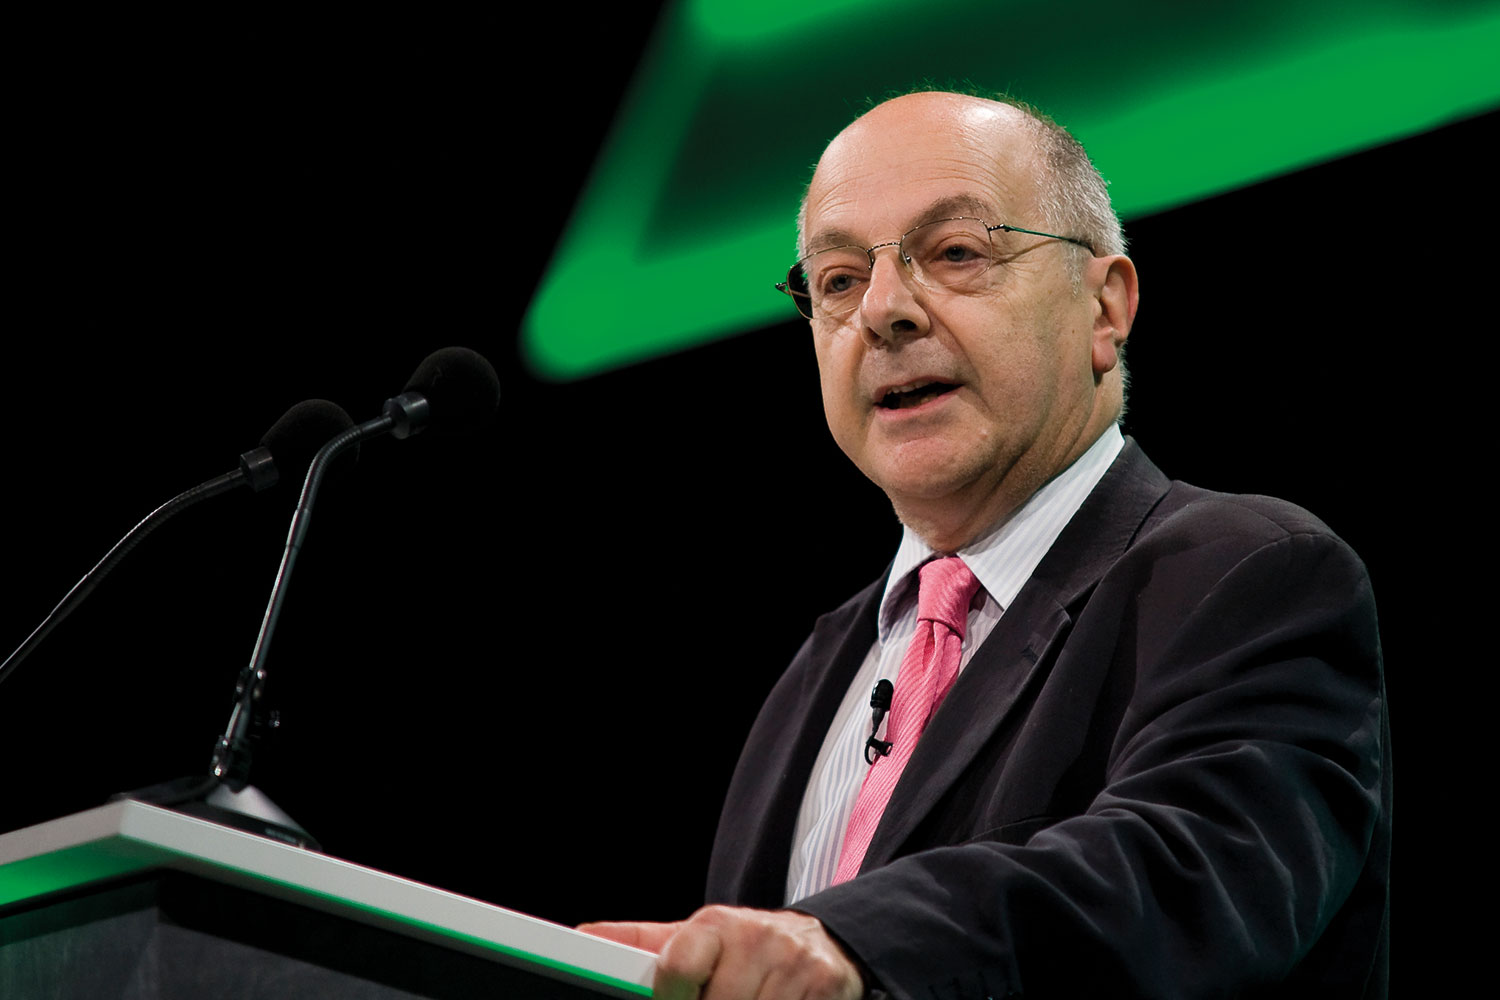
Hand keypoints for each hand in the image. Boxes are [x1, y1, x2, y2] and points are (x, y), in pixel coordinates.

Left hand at [579, 905, 863, 999]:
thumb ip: (641, 943)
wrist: (820, 945)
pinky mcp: (827, 987)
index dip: (668, 997)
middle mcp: (758, 938)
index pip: (676, 965)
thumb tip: (583, 934)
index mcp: (715, 925)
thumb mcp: (693, 939)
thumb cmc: (743, 948)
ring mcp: (795, 964)